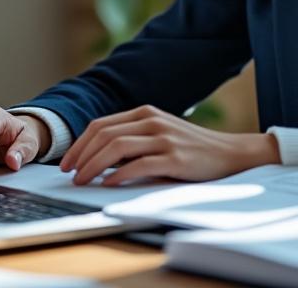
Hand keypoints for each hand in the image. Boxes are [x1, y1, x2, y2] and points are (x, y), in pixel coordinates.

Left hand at [59, 105, 278, 186]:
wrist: (230, 154)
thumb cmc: (190, 149)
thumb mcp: (159, 136)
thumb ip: (133, 141)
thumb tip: (97, 158)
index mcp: (145, 113)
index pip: (101, 125)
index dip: (79, 144)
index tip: (67, 162)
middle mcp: (152, 121)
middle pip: (104, 135)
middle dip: (81, 155)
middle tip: (69, 174)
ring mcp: (164, 138)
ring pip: (116, 147)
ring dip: (93, 165)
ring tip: (83, 180)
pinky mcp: (175, 158)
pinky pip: (138, 165)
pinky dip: (119, 174)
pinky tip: (108, 184)